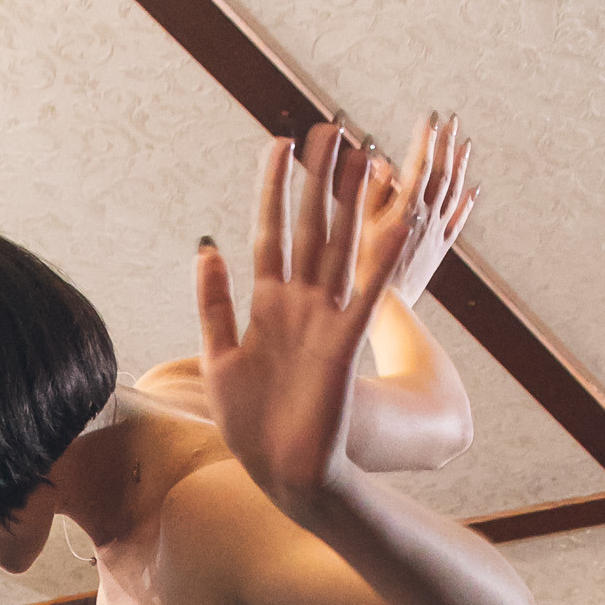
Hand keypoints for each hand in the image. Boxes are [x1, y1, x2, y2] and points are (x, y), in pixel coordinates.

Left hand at [198, 119, 448, 500]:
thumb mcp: (218, 359)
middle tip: (331, 128)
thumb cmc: (252, 427)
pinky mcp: (345, 345)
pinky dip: (380, 259)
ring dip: (351, 204)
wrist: (283, 476)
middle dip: (318, 180)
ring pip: (340, 250)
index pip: (270, 233)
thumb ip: (213, 303)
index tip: (278, 142)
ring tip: (365, 156)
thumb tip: (207, 246)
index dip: (273, 188)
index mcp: (268, 306)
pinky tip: (397, 220)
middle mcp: (300, 306)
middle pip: (310, 229)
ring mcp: (325, 322)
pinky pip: (367, 294)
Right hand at [360, 115, 475, 309]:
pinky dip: (466, 203)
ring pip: (454, 193)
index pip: (420, 166)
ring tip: (466, 144)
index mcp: (406, 210)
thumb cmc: (361, 273)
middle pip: (442, 174)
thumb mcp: (358, 230)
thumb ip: (371, 192)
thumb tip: (381, 160)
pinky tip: (474, 189)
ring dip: (461, 166)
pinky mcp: (439, 250)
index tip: (430, 116)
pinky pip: (457, 222)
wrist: (385, 311)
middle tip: (452, 120)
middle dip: (446, 145)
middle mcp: (427, 219)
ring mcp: (437, 234)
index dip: (425, 140)